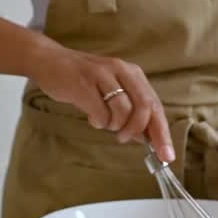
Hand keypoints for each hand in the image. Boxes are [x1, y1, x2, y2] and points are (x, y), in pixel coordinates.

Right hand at [28, 44, 174, 161]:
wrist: (50, 61)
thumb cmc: (84, 80)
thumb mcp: (112, 90)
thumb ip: (130, 110)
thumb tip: (146, 137)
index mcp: (133, 74)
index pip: (155, 106)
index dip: (162, 133)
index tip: (166, 156)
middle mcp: (122, 71)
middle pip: (144, 107)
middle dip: (138, 130)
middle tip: (124, 138)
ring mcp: (103, 75)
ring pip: (123, 111)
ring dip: (115, 126)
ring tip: (104, 123)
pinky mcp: (84, 83)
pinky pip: (101, 113)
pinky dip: (99, 122)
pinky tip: (92, 118)